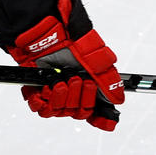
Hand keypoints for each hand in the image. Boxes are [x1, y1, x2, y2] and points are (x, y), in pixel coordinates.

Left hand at [9, 0, 123, 130]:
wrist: (45, 32)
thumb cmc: (69, 38)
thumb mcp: (94, 57)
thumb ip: (108, 79)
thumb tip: (119, 99)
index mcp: (87, 85)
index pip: (96, 111)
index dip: (102, 119)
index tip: (106, 122)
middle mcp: (72, 91)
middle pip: (80, 112)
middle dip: (81, 97)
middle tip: (77, 79)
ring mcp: (54, 92)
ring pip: (61, 112)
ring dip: (63, 96)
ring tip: (61, 80)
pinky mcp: (36, 90)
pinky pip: (41, 109)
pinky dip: (45, 100)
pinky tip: (48, 87)